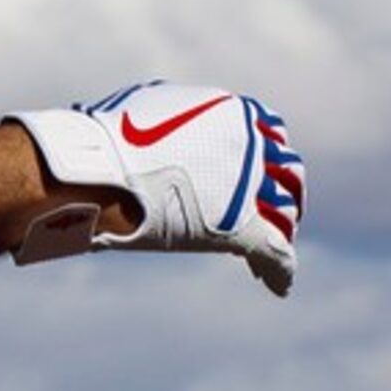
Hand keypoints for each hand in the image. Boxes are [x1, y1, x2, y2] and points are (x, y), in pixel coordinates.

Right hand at [5, 80, 303, 296]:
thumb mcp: (156, 104)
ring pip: (286, 211)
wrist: (103, 170)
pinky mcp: (243, 228)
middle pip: (288, 171)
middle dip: (283, 189)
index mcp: (237, 113)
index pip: (272, 134)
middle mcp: (253, 147)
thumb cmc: (116, 137)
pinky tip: (276, 285)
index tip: (260, 170)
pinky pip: (275, 252)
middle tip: (275, 207)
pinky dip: (279, 270)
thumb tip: (173, 117)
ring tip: (272, 244)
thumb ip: (182, 113)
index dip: (267, 154)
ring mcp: (250, 188)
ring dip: (282, 226)